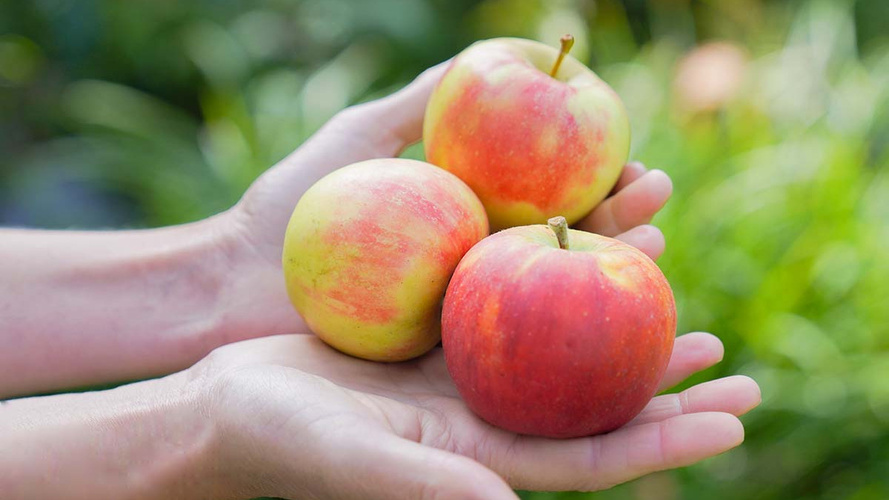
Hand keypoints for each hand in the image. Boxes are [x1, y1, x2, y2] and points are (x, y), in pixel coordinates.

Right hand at [195, 332, 758, 498]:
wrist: (226, 403)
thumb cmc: (278, 440)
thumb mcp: (356, 460)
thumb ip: (434, 486)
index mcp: (480, 460)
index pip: (592, 456)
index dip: (664, 440)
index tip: (731, 418)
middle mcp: (483, 422)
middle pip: (591, 404)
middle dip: (663, 388)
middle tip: (732, 361)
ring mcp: (460, 380)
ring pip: (555, 350)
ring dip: (612, 325)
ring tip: (671, 292)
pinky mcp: (431, 341)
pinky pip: (503, 305)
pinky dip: (546, 281)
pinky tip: (572, 250)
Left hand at [217, 62, 674, 339]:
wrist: (229, 284)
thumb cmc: (287, 210)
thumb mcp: (356, 141)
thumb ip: (418, 103)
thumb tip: (488, 50)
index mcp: (460, 223)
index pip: (543, 200)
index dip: (594, 183)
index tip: (635, 160)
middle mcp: (469, 272)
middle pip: (557, 249)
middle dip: (618, 226)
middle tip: (660, 197)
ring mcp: (457, 319)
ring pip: (544, 298)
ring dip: (606, 276)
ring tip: (656, 247)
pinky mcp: (436, 361)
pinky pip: (502, 346)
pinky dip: (553, 327)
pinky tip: (599, 311)